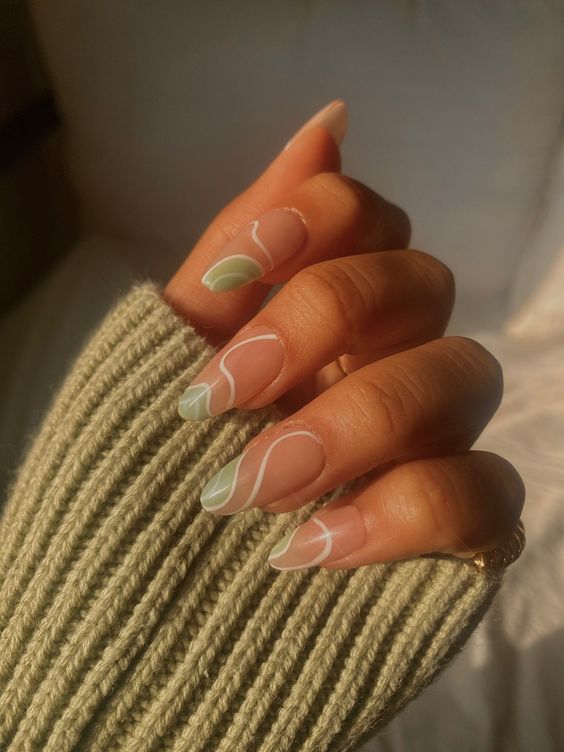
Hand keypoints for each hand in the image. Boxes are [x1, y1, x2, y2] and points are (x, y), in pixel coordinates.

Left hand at [165, 101, 523, 570]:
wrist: (153, 596)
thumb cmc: (163, 463)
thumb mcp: (178, 347)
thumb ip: (244, 243)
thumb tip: (330, 122)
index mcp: (329, 310)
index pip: (367, 216)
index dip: (311, 224)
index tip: (228, 277)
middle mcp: (394, 355)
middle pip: (420, 282)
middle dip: (318, 326)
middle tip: (222, 399)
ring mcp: (435, 438)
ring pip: (463, 377)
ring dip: (353, 422)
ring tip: (254, 488)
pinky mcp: (460, 526)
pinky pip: (488, 495)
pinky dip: (402, 513)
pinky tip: (314, 546)